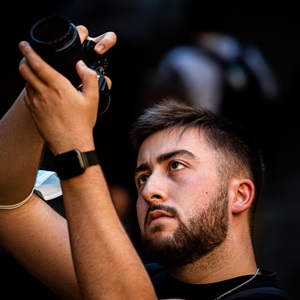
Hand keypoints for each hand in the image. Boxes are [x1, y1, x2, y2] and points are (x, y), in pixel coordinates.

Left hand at [19, 28, 116, 154]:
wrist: (71, 144)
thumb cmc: (81, 123)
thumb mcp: (92, 98)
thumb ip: (89, 77)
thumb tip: (81, 65)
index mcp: (58, 86)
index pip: (36, 63)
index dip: (28, 51)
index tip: (25, 45)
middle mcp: (43, 93)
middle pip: (24, 70)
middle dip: (24, 60)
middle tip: (28, 57)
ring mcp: (35, 104)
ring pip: (25, 83)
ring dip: (29, 76)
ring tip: (38, 77)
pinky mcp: (33, 113)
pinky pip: (27, 96)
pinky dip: (31, 90)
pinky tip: (41, 94)